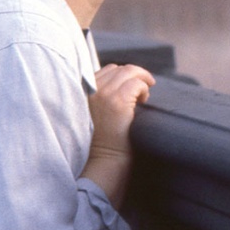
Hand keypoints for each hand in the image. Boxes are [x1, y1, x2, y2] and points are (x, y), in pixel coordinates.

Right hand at [81, 64, 154, 207]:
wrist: (105, 160)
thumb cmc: (104, 140)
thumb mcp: (98, 112)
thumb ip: (105, 95)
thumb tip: (128, 80)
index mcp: (84, 91)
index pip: (108, 70)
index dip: (124, 76)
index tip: (133, 87)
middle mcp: (92, 89)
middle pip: (120, 69)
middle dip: (136, 76)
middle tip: (145, 89)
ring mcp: (104, 94)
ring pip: (130, 72)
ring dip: (142, 81)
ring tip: (144, 97)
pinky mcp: (117, 101)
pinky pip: (137, 84)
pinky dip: (144, 89)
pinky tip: (144, 101)